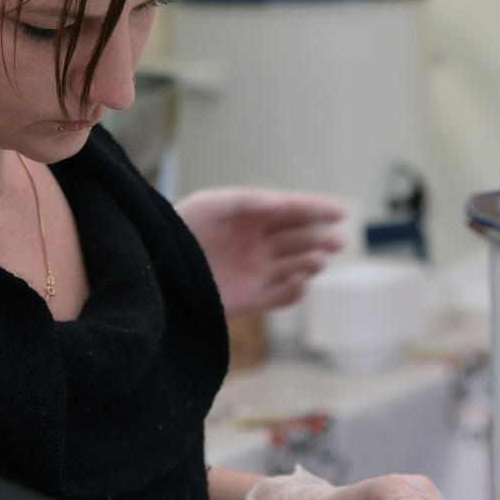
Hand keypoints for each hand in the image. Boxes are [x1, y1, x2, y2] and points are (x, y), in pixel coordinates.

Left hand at [176, 187, 346, 315]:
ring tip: (315, 261)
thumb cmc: (181, 229)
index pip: (293, 210)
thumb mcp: (209, 205)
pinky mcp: (250, 298)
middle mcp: (259, 243)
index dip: (318, 209)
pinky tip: (299, 282)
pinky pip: (282, 296)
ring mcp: (256, 271)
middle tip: (334, 241)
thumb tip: (281, 202)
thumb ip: (245, 201)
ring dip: (311, 263)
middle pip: (301, 238)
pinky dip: (294, 291)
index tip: (342, 211)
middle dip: (321, 238)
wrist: (157, 270)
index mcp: (252, 216)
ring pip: (296, 266)